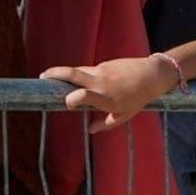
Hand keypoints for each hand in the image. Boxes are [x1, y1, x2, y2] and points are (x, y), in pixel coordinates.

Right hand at [41, 56, 178, 132]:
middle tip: (42, 77)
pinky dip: (81, 75)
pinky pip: (88, 70)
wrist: (153, 74)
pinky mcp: (104, 64)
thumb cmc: (139, 98)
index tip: (67, 103)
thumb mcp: (125, 115)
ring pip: (78, 71)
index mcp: (105, 98)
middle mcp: (100, 82)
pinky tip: (79, 80)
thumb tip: (90, 130)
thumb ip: (106, 124)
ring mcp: (101, 71)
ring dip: (63, 73)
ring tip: (51, 77)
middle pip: (73, 74)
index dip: (72, 99)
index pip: (82, 95)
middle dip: (54, 74)